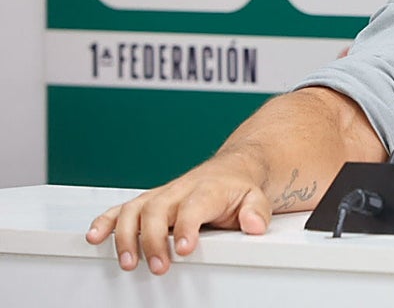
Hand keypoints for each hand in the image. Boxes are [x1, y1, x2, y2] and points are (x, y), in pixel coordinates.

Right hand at [84, 153, 270, 274]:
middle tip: (158, 266)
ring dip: (125, 236)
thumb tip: (255, 225)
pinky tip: (95, 236)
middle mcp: (179, 190)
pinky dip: (105, 221)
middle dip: (153, 240)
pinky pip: (121, 208)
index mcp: (206, 190)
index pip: (193, 206)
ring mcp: (161, 195)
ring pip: (134, 209)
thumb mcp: (256, 197)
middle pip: (157, 210)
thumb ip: (256, 211)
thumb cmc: (238, 188)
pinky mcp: (148, 201)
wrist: (231, 169)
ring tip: (127, 261)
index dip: (186, 227)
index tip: (184, 249)